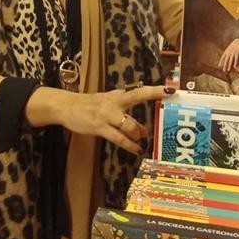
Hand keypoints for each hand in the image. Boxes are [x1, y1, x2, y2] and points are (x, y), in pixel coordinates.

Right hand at [60, 85, 174, 153]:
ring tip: (139, 140)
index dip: (156, 90)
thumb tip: (144, 131)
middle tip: (168, 101)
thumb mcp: (109, 107)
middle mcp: (114, 102)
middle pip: (137, 97)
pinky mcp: (99, 126)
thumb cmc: (90, 106)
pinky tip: (136, 150)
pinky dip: (129, 145)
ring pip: (129, 124)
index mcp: (118, 95)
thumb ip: (127, 118)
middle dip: (153, 95)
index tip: (171, 89)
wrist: (66, 106)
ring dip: (137, 134)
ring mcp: (106, 114)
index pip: (140, 91)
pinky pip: (118, 138)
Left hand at [218, 38, 238, 71]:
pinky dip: (235, 63)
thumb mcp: (229, 48)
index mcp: (226, 51)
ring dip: (229, 66)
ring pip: (230, 61)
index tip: (219, 66)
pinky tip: (234, 66)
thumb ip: (227, 52)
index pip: (222, 58)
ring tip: (228, 70)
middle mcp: (228, 53)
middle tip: (224, 70)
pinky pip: (236, 59)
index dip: (220, 62)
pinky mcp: (237, 53)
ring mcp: (232, 53)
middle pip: (226, 60)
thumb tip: (225, 56)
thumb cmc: (234, 45)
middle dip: (224, 66)